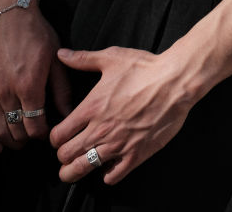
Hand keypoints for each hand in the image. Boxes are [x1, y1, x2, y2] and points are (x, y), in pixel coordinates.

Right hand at [0, 9, 71, 151]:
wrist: (8, 14)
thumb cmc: (36, 32)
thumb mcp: (56, 57)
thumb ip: (62, 88)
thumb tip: (69, 111)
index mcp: (29, 85)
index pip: (35, 125)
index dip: (44, 133)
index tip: (51, 131)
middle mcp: (7, 92)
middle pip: (17, 131)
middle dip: (28, 140)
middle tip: (37, 137)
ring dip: (10, 142)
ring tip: (21, 142)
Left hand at [50, 46, 192, 184]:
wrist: (175, 81)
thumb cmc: (145, 67)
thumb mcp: (112, 58)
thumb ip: (83, 59)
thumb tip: (61, 54)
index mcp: (91, 108)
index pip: (58, 136)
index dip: (56, 138)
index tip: (61, 136)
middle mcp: (100, 130)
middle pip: (66, 156)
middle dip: (63, 156)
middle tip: (68, 153)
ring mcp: (118, 144)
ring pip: (83, 169)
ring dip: (76, 171)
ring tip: (77, 168)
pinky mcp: (136, 154)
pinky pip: (112, 176)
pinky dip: (107, 175)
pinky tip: (109, 166)